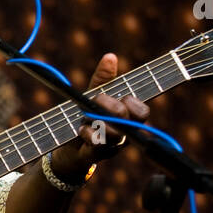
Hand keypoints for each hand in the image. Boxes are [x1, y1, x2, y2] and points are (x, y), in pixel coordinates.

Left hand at [48, 53, 148, 181]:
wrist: (69, 148)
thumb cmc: (87, 119)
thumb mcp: (92, 96)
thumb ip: (103, 79)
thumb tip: (110, 56)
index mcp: (127, 119)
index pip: (142, 112)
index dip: (133, 103)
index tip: (120, 97)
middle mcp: (124, 134)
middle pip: (129, 120)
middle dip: (111, 106)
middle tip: (96, 101)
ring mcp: (112, 146)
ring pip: (116, 134)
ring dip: (98, 120)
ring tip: (86, 116)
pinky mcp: (96, 155)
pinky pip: (97, 144)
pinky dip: (88, 133)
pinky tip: (81, 129)